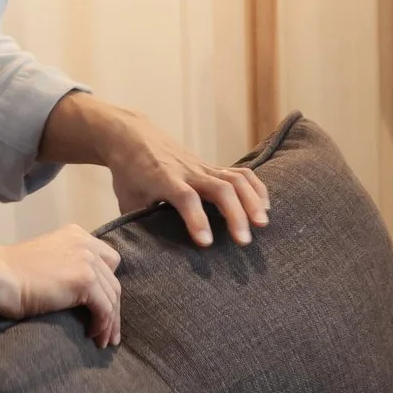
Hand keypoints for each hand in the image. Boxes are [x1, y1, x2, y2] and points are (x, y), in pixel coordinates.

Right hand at [0, 223, 121, 347]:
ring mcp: (87, 261)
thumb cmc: (11, 273)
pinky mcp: (85, 280)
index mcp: (76, 235)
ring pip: (112, 297)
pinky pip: (104, 308)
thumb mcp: (47, 261)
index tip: (102, 307)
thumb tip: (79, 293)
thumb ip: (66, 266)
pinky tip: (92, 335)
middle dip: (113, 309)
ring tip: (103, 341)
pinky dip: (101, 325)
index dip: (106, 286)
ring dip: (109, 322)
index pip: (107, 262)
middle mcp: (86, 244)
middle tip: (109, 332)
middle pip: (112, 281)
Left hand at [42, 93, 271, 249]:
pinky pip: (241, 173)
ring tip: (262, 224)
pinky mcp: (213, 166)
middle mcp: (188, 172)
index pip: (185, 197)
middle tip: (244, 241)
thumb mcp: (127, 199)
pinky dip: (256, 187)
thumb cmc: (128, 173)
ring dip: (252, 200)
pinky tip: (265, 206)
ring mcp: (203, 167)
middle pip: (219, 188)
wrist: (132, 136)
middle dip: (235, 214)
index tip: (206, 242)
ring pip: (235, 178)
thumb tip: (146, 255)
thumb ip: (139, 224)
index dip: (196, 219)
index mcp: (164, 180)